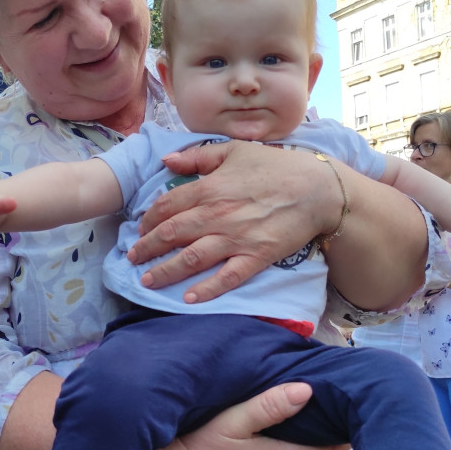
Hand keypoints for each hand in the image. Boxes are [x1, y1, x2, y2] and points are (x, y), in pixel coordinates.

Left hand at [129, 142, 336, 302]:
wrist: (317, 188)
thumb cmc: (277, 166)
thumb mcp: (235, 151)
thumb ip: (198, 156)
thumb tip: (167, 161)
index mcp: (210, 188)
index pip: (167, 206)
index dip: (149, 220)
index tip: (140, 229)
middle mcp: (218, 215)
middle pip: (172, 234)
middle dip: (147, 248)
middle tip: (133, 258)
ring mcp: (237, 238)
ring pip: (192, 258)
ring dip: (166, 271)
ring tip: (148, 281)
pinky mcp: (257, 256)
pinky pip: (228, 277)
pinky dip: (208, 289)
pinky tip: (190, 299)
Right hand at [147, 382, 346, 449]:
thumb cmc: (199, 446)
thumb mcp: (232, 420)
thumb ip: (270, 406)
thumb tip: (308, 391)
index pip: (332, 449)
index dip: (342, 429)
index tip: (347, 408)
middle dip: (324, 434)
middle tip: (325, 406)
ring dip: (303, 446)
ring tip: (302, 419)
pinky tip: (274, 441)